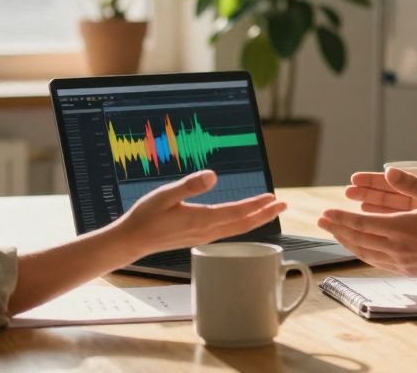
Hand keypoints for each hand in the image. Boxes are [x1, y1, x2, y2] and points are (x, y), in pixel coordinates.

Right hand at [116, 170, 285, 256]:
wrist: (132, 241)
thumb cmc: (146, 216)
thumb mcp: (165, 195)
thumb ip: (189, 185)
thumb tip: (212, 176)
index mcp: (200, 219)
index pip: (237, 213)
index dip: (256, 205)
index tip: (273, 197)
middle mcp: (206, 231)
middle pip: (243, 225)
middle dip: (265, 214)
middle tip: (284, 205)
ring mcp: (203, 237)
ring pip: (237, 230)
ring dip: (255, 219)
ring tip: (270, 209)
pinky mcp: (198, 238)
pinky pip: (227, 232)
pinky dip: (242, 224)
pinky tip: (244, 219)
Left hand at [320, 168, 416, 277]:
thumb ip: (412, 183)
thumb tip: (389, 171)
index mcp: (402, 228)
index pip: (362, 224)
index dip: (341, 218)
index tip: (325, 213)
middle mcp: (398, 248)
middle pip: (359, 239)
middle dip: (337, 229)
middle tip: (320, 221)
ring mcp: (403, 262)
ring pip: (366, 253)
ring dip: (348, 243)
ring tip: (335, 234)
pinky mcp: (409, 270)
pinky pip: (379, 263)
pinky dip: (364, 254)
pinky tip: (361, 249)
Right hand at [345, 129, 416, 222]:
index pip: (394, 180)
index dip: (374, 180)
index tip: (354, 177)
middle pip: (388, 197)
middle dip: (366, 195)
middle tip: (345, 193)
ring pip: (392, 216)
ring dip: (372, 213)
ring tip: (351, 211)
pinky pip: (405, 231)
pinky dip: (388, 230)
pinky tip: (372, 232)